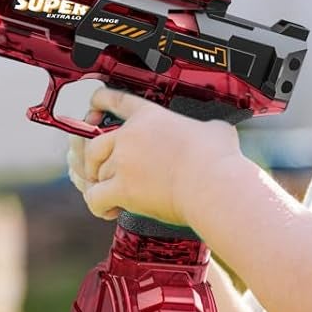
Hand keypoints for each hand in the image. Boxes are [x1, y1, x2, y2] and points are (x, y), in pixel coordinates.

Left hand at [65, 87, 244, 226]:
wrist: (214, 184)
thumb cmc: (218, 159)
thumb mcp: (216, 130)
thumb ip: (207, 128)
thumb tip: (219, 132)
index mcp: (150, 116)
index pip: (115, 101)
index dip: (99, 101)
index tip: (92, 107)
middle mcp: (131, 136)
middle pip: (94, 144)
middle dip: (93, 160)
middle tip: (100, 171)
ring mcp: (124, 161)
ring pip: (96, 173)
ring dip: (101, 186)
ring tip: (111, 197)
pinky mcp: (123, 188)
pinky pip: (96, 198)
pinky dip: (99, 205)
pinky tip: (110, 210)